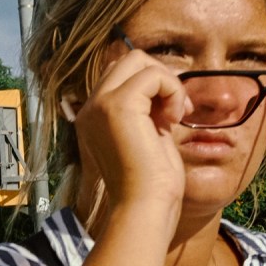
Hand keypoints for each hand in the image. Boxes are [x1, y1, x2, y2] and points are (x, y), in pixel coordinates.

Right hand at [71, 50, 190, 236]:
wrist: (143, 206)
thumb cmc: (150, 182)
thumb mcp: (146, 135)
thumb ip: (146, 109)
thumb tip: (162, 85)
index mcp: (92, 117)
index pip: (120, 75)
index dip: (152, 85)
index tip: (169, 114)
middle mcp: (90, 108)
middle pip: (128, 59)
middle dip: (160, 77)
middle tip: (175, 110)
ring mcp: (100, 106)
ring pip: (138, 59)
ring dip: (167, 82)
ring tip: (174, 114)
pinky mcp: (118, 106)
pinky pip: (153, 74)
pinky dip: (172, 90)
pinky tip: (173, 119)